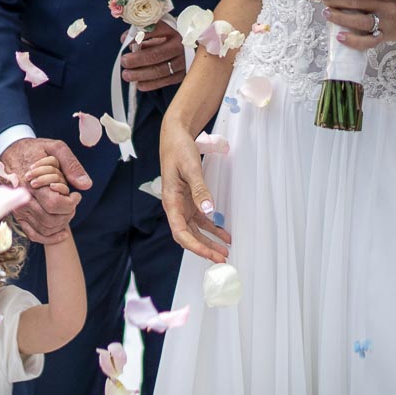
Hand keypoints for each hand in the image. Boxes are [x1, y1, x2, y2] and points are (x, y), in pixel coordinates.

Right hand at [0, 137, 88, 244]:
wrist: (10, 152)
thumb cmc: (34, 150)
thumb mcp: (55, 148)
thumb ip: (71, 165)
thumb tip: (86, 185)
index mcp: (32, 183)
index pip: (55, 204)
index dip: (71, 203)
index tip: (76, 195)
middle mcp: (23, 199)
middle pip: (51, 219)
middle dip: (68, 213)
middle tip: (72, 202)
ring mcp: (20, 209)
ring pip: (45, 228)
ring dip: (62, 224)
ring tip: (67, 210)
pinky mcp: (18, 215)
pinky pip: (33, 234)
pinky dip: (49, 238)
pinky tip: (62, 233)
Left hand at [119, 20, 187, 91]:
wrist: (194, 48)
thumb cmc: (172, 37)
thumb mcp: (161, 30)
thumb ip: (144, 34)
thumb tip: (125, 39)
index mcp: (174, 30)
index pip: (155, 31)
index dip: (139, 36)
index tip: (126, 41)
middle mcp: (180, 46)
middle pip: (156, 54)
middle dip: (137, 59)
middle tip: (124, 61)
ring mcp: (183, 62)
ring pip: (160, 70)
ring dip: (141, 74)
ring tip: (127, 75)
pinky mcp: (183, 74)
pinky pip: (165, 81)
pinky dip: (151, 84)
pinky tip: (139, 85)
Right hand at [159, 125, 230, 262]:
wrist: (175, 136)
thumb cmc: (178, 150)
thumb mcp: (190, 168)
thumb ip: (200, 190)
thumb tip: (209, 210)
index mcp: (171, 202)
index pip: (181, 232)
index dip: (195, 246)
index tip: (209, 254)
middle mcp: (176, 207)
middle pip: (189, 236)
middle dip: (205, 248)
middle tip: (222, 258)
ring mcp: (183, 204)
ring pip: (196, 230)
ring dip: (209, 241)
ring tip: (225, 250)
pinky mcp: (190, 200)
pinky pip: (201, 219)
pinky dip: (212, 228)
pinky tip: (223, 234)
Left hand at [305, 0, 395, 51]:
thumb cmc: (384, 1)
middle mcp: (386, 2)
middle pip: (356, 0)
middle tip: (325, 0)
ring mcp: (386, 21)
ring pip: (360, 20)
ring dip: (339, 17)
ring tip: (326, 13)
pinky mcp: (384, 36)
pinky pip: (367, 41)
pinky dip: (352, 40)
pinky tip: (339, 36)